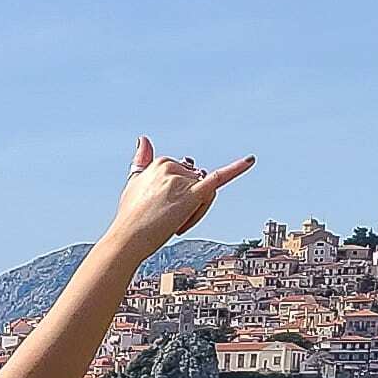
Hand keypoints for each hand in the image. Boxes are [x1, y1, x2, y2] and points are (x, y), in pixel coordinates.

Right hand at [100, 137, 254, 258]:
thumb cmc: (130, 216)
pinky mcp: (191, 195)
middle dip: (191, 202)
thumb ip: (141, 161)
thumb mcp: (134, 184)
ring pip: (205, 191)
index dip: (180, 195)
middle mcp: (171, 167)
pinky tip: (250, 160)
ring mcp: (181, 180)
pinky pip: (218, 179)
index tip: (164, 212)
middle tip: (171, 222)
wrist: (126, 239)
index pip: (187, 175)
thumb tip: (143, 138)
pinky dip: (236, 169)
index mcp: (160, 162)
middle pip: (198, 182)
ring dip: (197, 210)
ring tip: (176, 226)